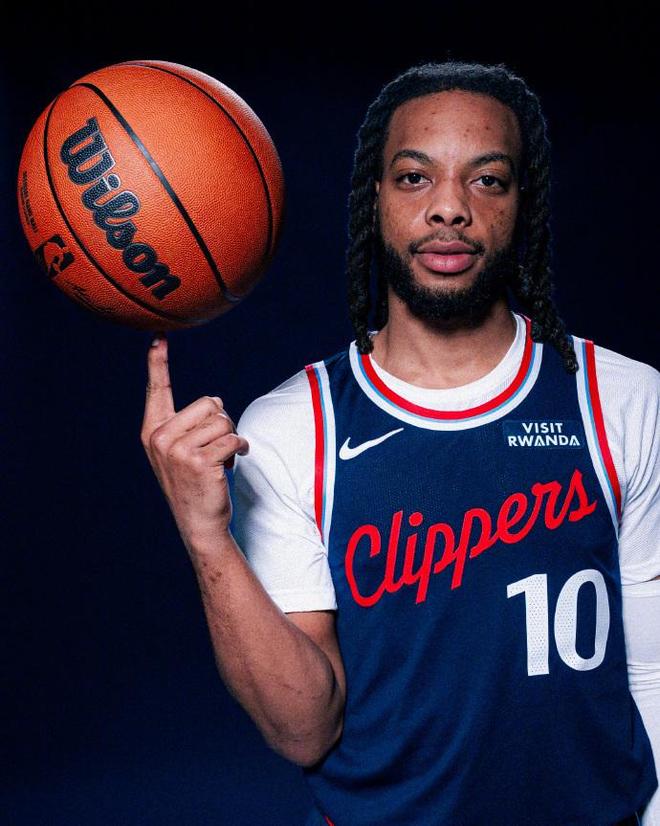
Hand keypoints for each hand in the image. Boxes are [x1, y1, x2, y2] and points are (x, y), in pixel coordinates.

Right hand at [140, 333, 248, 547]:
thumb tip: (218, 401)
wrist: (198, 522)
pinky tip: (231, 464)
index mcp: (152, 431)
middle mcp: (160, 437)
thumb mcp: (183, 450)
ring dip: (232, 438)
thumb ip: (194, 423)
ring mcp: (177, 450)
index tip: (158, 336)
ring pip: (224, 421)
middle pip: (209, 402)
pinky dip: (241, 449)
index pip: (158, 389)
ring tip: (221, 459)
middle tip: (215, 448)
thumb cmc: (195, 483)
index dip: (158, 362)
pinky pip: (233, 438)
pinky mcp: (199, 461)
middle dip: (222, 422)